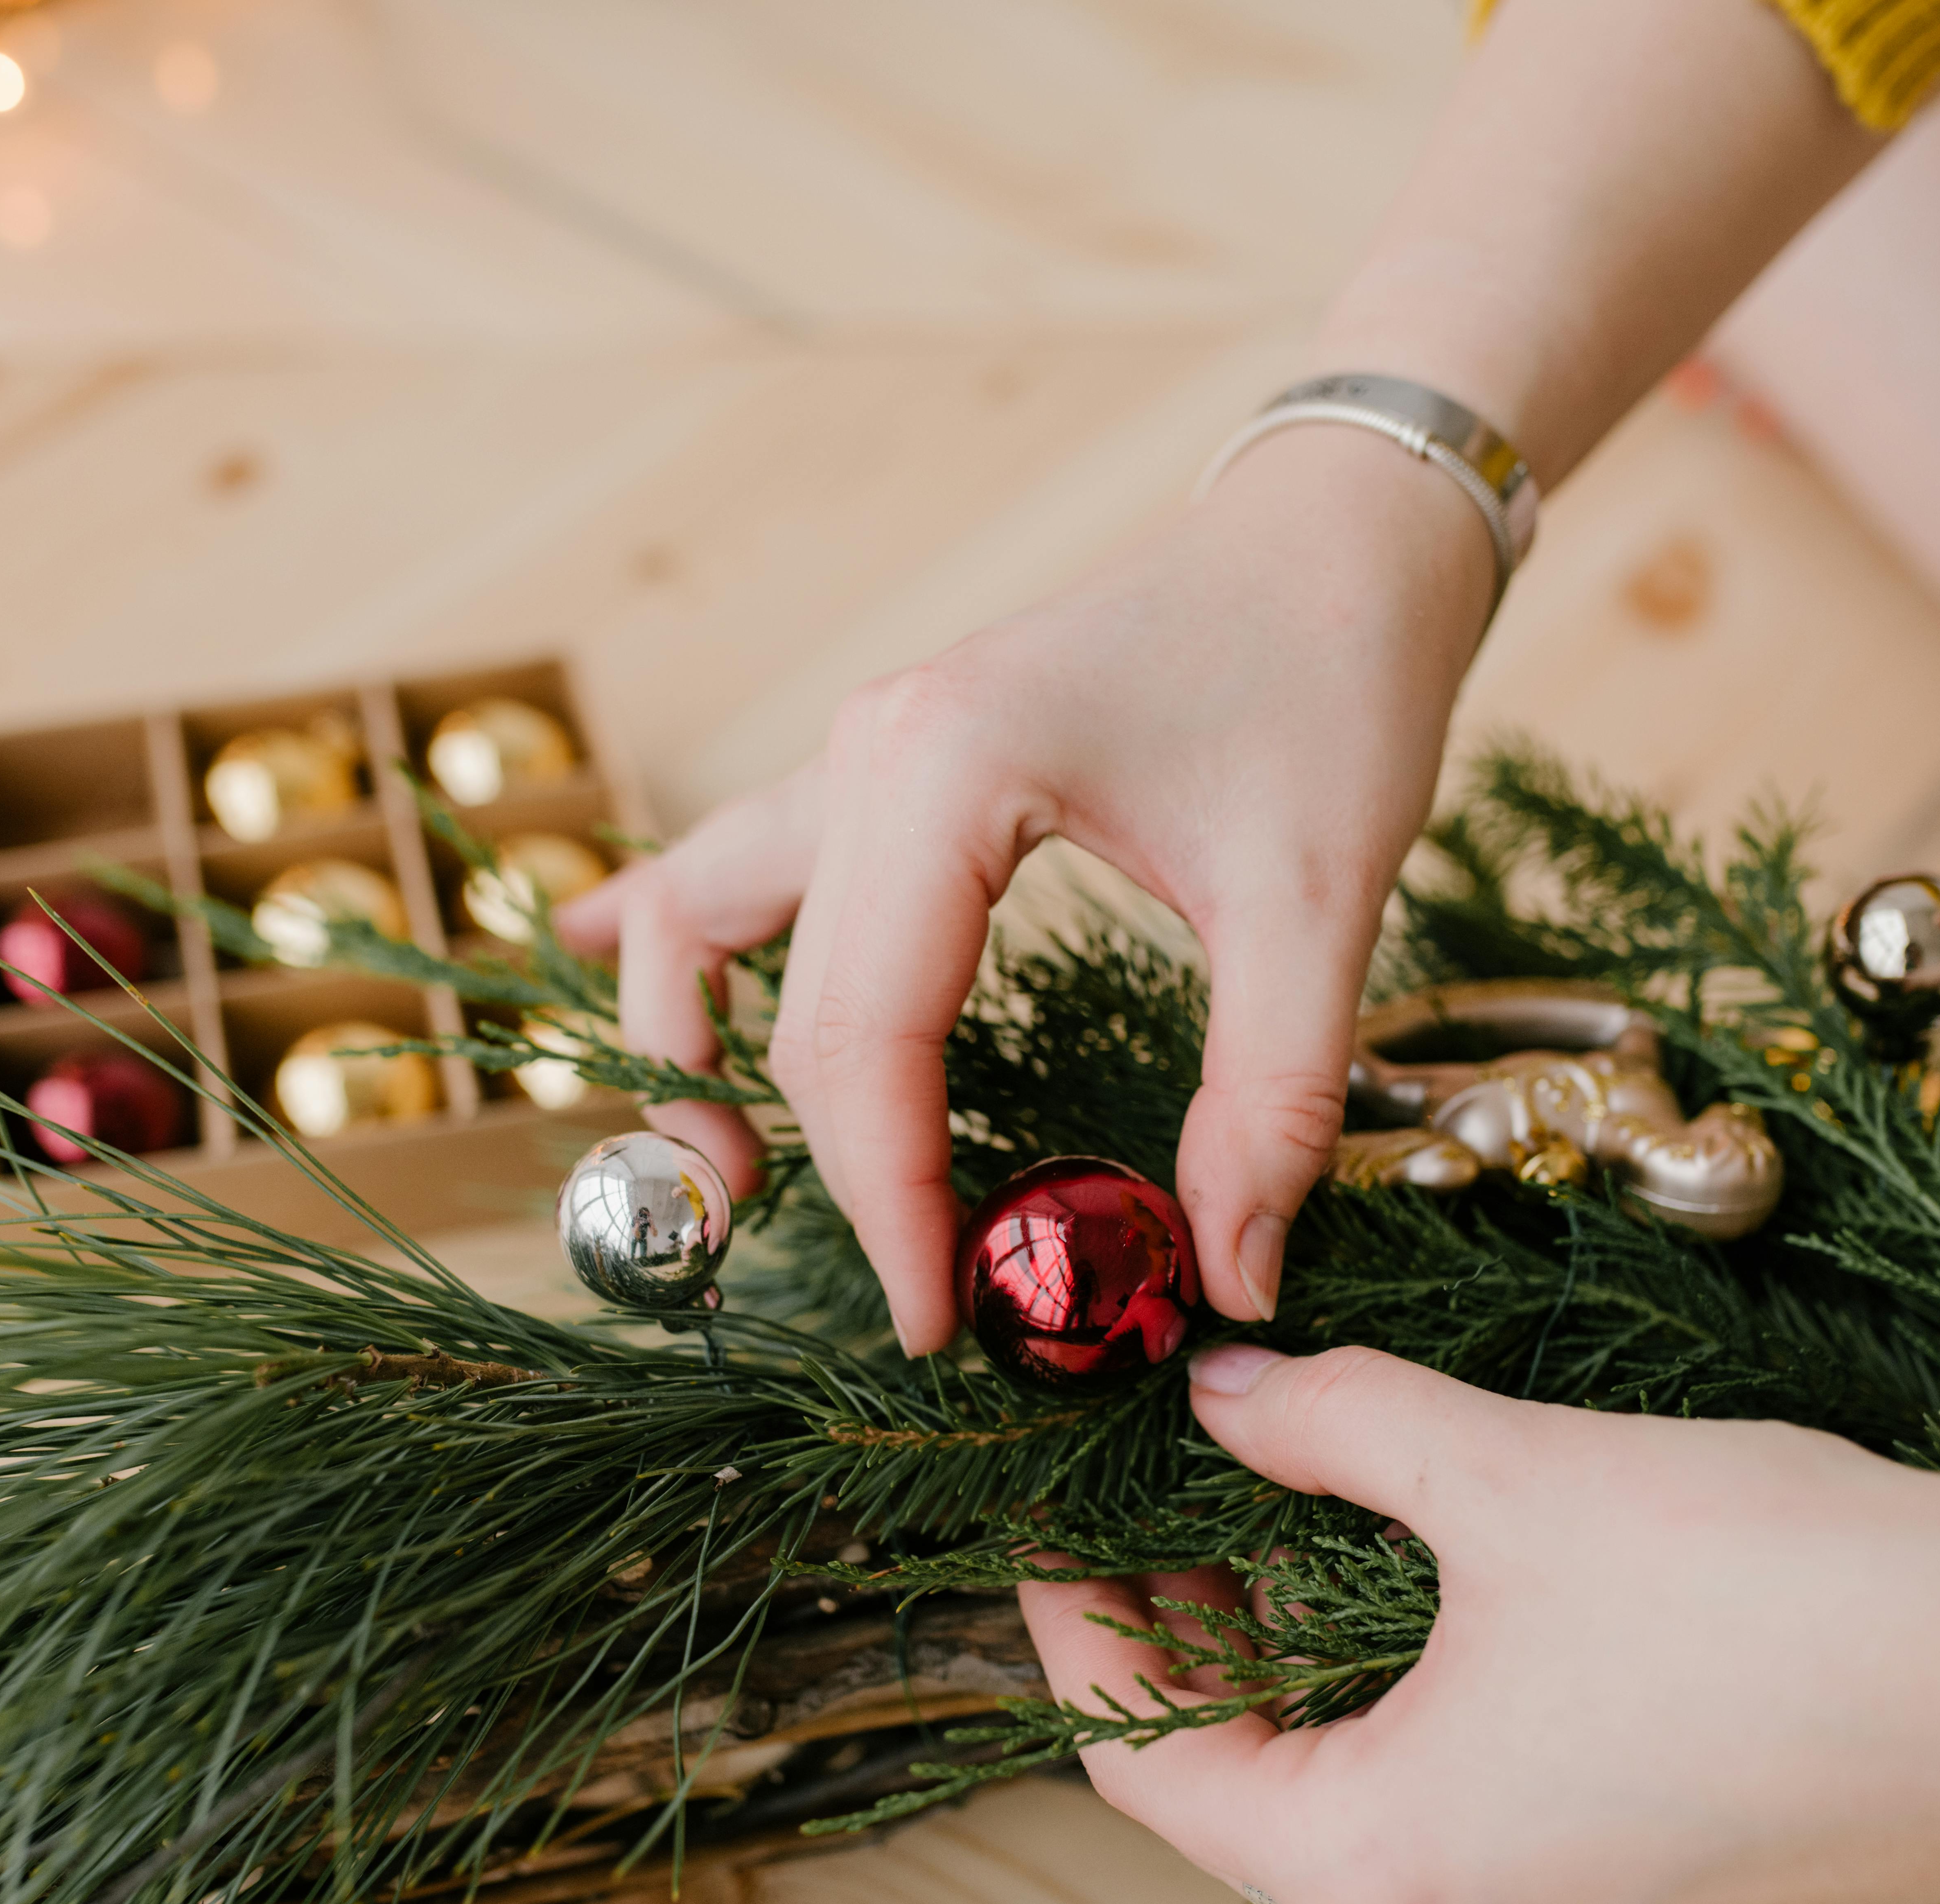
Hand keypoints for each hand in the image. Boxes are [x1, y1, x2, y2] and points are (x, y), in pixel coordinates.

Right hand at [556, 432, 1495, 1351]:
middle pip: (793, 1010)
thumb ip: (1269, 1099)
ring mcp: (860, 749)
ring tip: (729, 1174)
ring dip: (692, 1045)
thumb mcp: (1323, 901)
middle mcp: (869, 752)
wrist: (1339, 543)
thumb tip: (1230, 1278)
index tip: (940, 1324)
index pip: (866, 1041)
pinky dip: (681, 933)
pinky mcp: (885, 760)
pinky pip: (739, 859)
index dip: (891, 1206)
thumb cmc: (1332, 687)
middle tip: (918, 1297)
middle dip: (828, 1172)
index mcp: (946, 771)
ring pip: (707, 918)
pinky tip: (600, 959)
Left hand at [1020, 1344, 1939, 1903]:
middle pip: (1244, 1803)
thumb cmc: (1780, 1586)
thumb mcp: (1513, 1477)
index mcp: (1386, 1869)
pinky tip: (1429, 1611)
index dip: (1082, 1631)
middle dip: (1189, 1650)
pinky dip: (1409, 1725)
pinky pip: (1468, 1833)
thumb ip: (1335, 1429)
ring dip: (1303, 1682)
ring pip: (1358, 1817)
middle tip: (1161, 1511)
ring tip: (1280, 1535)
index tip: (1056, 1524)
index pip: (1146, 1765)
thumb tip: (1222, 1387)